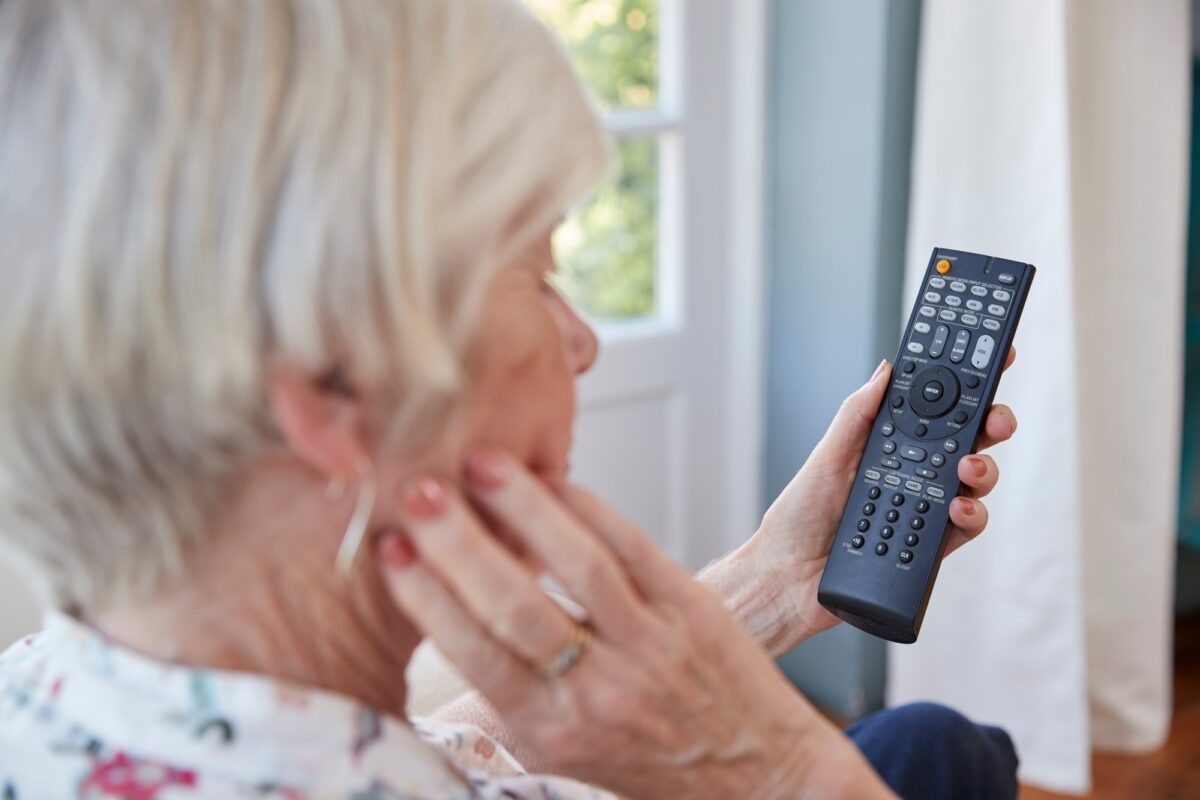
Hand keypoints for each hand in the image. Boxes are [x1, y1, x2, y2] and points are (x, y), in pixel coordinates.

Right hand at [378, 450, 893, 799]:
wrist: (756, 773)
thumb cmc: (652, 761)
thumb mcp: (564, 752)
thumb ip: (505, 704)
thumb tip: (439, 650)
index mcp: (552, 730)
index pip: (474, 654)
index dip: (425, 597)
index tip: (388, 550)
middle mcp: (599, 690)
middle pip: (514, 606)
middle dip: (458, 545)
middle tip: (418, 494)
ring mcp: (650, 644)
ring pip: (575, 565)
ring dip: (521, 508)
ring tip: (479, 464)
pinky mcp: (690, 607)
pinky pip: (630, 545)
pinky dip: (586, 506)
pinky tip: (550, 477)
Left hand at [716, 351, 1018, 655]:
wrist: (789, 575)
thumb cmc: (800, 515)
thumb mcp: (827, 455)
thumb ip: (858, 414)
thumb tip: (888, 370)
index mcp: (891, 445)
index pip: (937, 409)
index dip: (967, 385)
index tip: (994, 357)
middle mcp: (914, 474)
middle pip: (967, 441)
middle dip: (992, 422)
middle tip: (996, 417)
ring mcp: (926, 508)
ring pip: (974, 481)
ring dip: (983, 468)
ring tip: (969, 467)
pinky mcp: (931, 546)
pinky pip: (966, 527)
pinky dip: (971, 514)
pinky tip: (957, 508)